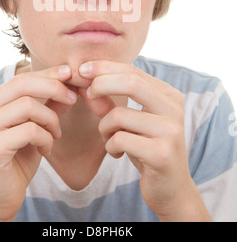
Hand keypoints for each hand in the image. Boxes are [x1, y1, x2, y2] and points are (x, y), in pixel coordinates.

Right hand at [0, 65, 75, 221]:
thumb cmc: (17, 159)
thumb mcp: (34, 125)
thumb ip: (46, 103)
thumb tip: (67, 79)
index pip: (20, 78)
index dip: (47, 74)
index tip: (70, 74)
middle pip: (21, 84)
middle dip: (53, 87)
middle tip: (73, 98)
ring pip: (28, 106)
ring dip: (51, 119)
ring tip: (55, 134)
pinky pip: (30, 130)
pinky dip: (46, 138)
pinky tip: (45, 150)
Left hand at [78, 60, 210, 221]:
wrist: (172, 189)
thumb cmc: (147, 149)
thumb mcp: (131, 122)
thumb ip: (111, 102)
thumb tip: (85, 79)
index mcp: (169, 95)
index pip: (133, 70)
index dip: (105, 67)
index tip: (82, 69)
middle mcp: (174, 109)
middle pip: (131, 82)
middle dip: (102, 84)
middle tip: (87, 94)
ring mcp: (170, 131)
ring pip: (120, 115)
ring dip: (104, 127)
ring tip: (108, 138)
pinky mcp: (161, 154)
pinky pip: (120, 139)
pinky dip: (110, 146)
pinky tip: (118, 153)